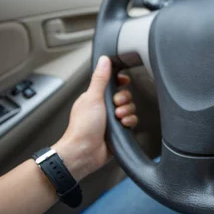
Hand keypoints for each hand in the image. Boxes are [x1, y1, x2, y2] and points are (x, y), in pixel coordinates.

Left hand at [52, 56, 136, 180]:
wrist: (84, 152)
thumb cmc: (82, 127)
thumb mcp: (93, 98)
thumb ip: (100, 78)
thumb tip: (104, 60)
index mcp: (95, 97)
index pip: (112, 83)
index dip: (120, 81)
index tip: (123, 82)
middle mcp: (103, 107)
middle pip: (124, 95)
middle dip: (124, 99)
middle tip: (116, 104)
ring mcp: (111, 120)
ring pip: (129, 108)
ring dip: (127, 111)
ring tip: (118, 117)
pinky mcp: (118, 131)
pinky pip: (131, 121)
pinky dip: (129, 122)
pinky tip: (122, 125)